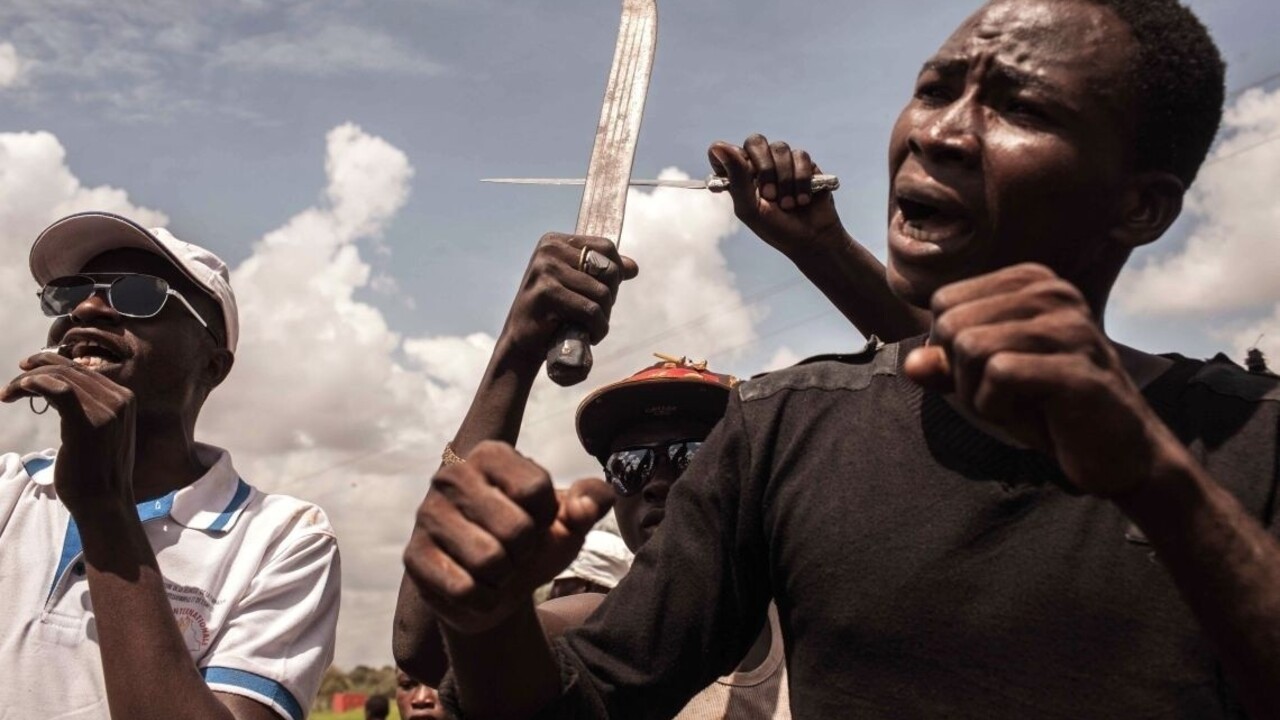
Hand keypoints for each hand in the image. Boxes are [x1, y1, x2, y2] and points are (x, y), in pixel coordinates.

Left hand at [0, 352, 135, 514]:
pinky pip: (58, 390)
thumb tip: (58, 389)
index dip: (52, 365)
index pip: (83, 370)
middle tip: (12, 383)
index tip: (26, 372)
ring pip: (60, 378)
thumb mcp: (101, 432)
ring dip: (27, 381)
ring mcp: (106, 410)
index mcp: (126, 399)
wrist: (105, 502)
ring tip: (7, 393)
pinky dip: (35, 384)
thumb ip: (89, 408)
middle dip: (35, 370)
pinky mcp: (87, 422)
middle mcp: (119, 399)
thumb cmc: (97, 472)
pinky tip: (19, 389)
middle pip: (70, 370)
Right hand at [403, 441, 613, 634]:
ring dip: (505, 578)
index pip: (537, 490)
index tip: (535, 521)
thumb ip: (593, 501)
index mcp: (491, 454)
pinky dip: (484, 600)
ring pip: (490, 561)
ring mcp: (427, 515)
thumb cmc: (534, 541)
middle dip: (526, 552)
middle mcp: (452, 476)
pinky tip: (476, 588)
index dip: (547, 518)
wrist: (497, 587)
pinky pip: (463, 589)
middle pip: (517, 529)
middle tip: (514, 551)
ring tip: (496, 568)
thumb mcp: (571, 520)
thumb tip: (584, 508)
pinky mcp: (414, 556)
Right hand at [499, 232, 638, 367]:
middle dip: (610, 297)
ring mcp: (546, 269)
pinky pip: (590, 311)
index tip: (606, 293)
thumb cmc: (550, 312)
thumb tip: (633, 267)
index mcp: (556, 242)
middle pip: (607, 269)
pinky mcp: (546, 293)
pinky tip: (588, 335)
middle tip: (596, 314)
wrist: (521, 341)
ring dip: (603, 318)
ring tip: (590, 327)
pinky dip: (597, 328)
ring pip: (601, 293)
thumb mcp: (576, 285)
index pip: (606, 247)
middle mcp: (549, 250)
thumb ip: (601, 272)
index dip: (615, 272)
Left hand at [709, 133, 843, 258]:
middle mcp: (759, 165)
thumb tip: (718, 147)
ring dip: (785, 180)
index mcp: (739, 176)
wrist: (811, 239)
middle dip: (764, 168)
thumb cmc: (776, 228)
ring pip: (780, 148)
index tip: (741, 175)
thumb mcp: (749, 208)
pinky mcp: (804, 164)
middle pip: (754, 141)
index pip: (724, 150)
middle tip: (769, 195)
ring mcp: (782, 163)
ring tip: (788, 204)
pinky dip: (801, 180)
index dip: (730, 157)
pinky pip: (801, 156)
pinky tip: (802, 199)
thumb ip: (735, 177)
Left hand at [903, 264, 1177, 495]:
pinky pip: (998, 375)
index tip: (994, 373)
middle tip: (1005, 397)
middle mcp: (1053, 293)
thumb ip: (946, 367)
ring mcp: (1069, 327)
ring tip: (1020, 406)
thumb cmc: (1050, 410)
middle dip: (962, 374)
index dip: (951, 350)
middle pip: (952, 324)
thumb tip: (911, 363)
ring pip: (970, 348)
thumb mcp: (986, 382)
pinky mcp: (1076, 367)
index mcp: (1032, 282)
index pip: (944, 303)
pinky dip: (998, 408)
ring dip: (980, 395)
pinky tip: (1035, 418)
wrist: (1120, 454)